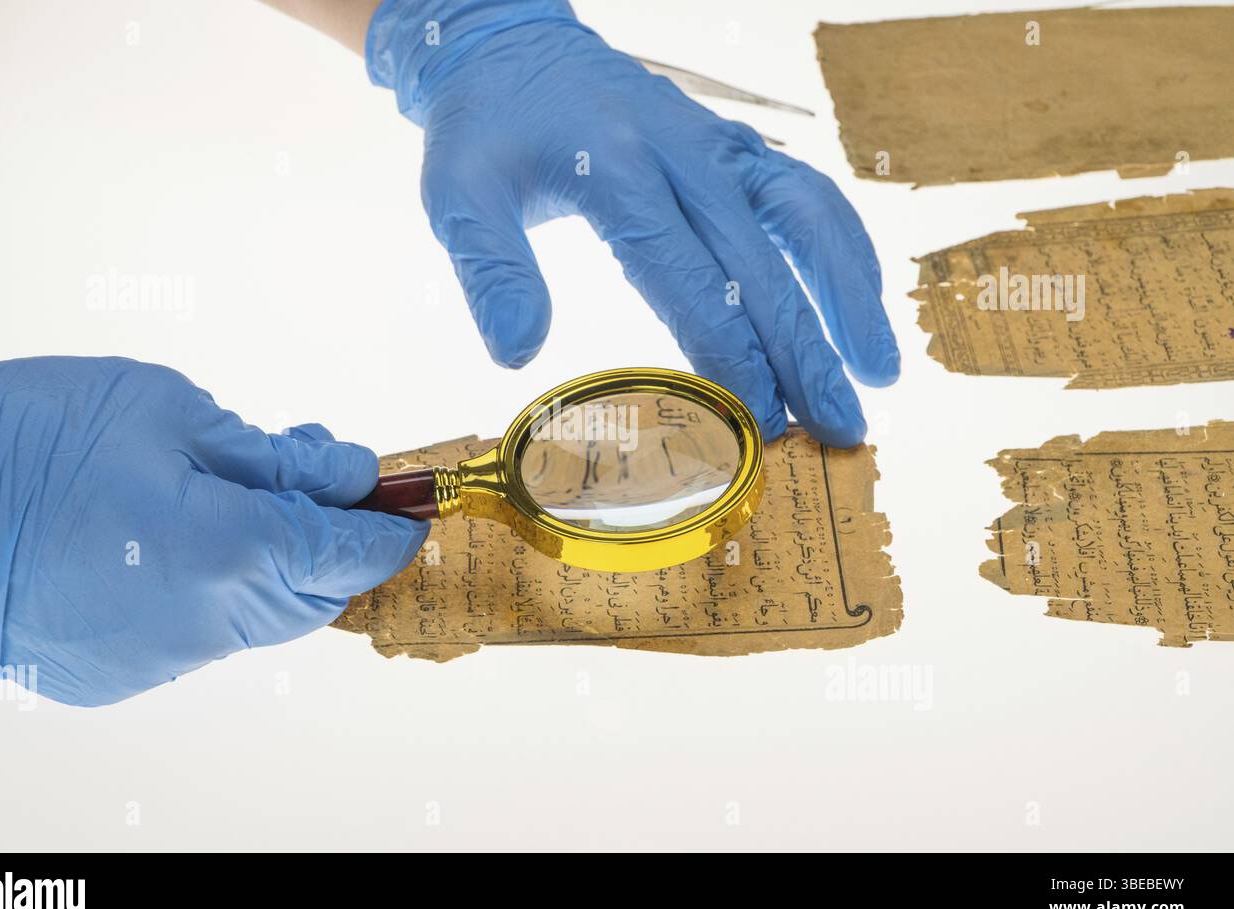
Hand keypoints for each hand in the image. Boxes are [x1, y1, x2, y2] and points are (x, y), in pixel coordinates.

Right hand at [0, 357, 427, 705]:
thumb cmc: (28, 437)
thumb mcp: (170, 413)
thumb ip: (276, 458)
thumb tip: (348, 477)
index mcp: (227, 549)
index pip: (349, 552)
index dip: (387, 529)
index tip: (406, 510)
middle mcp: (204, 622)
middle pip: (313, 593)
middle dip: (331, 545)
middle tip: (319, 486)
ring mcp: (159, 659)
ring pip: (257, 618)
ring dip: (270, 567)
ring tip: (231, 503)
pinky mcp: (121, 675)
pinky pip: (198, 636)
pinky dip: (210, 594)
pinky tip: (171, 547)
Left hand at [367, 0, 899, 445]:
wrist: (515, 49)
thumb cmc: (487, 131)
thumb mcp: (459, 195)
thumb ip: (491, 270)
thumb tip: (517, 352)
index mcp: (616, 168)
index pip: (689, 276)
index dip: (730, 355)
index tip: (761, 421)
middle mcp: (683, 153)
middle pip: (760, 264)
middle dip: (803, 355)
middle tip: (837, 430)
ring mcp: (718, 146)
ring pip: (807, 218)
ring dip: (848, 297)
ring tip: (879, 374)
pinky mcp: (735, 148)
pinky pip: (807, 195)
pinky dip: (844, 251)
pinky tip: (861, 307)